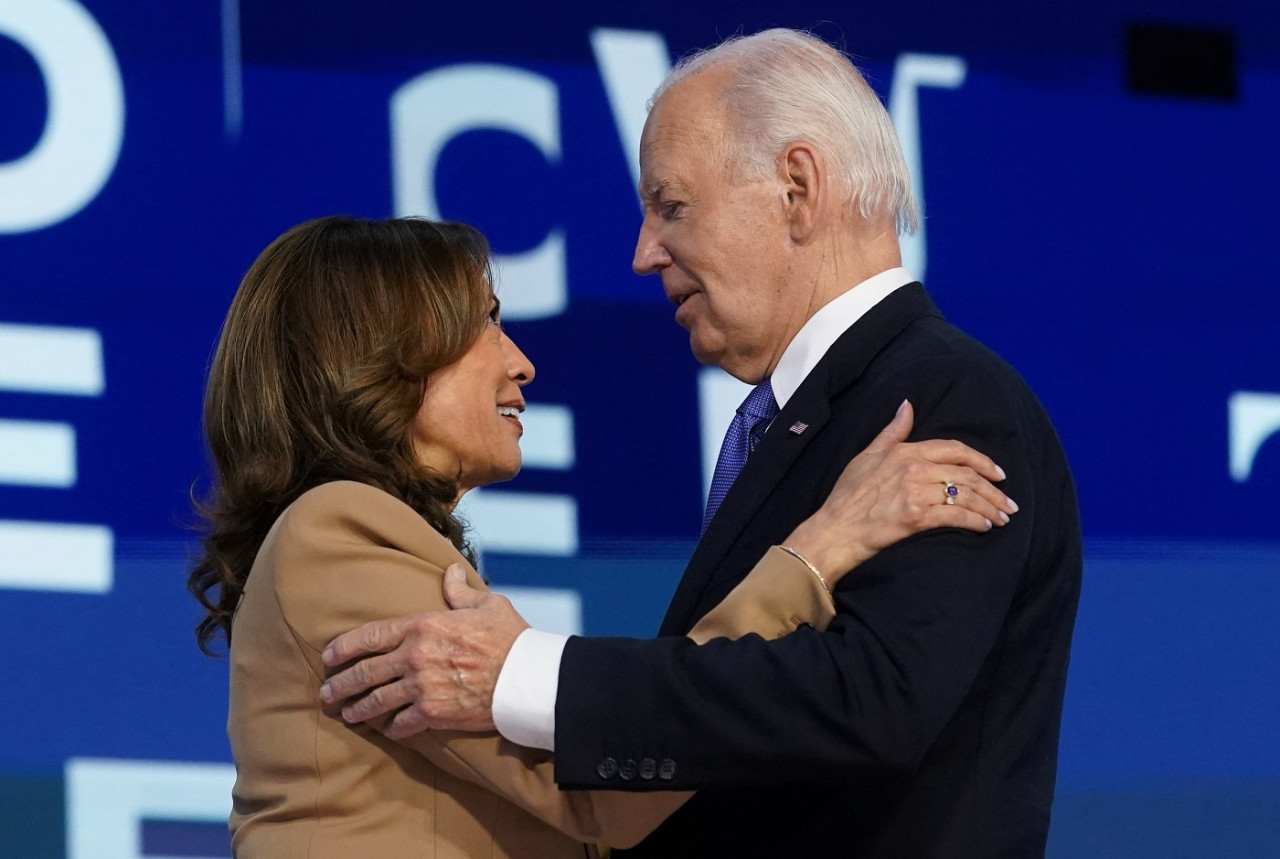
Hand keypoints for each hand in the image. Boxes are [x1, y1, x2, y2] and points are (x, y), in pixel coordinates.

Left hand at [318, 565, 529, 737]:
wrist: (525, 677)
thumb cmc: (509, 637)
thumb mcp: (486, 604)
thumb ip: (459, 590)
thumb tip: (449, 570)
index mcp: (423, 626)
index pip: (371, 635)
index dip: (344, 647)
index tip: (328, 656)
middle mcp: (415, 657)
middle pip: (366, 672)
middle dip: (341, 683)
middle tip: (327, 692)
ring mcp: (422, 687)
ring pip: (377, 701)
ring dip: (358, 709)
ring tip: (347, 714)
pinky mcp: (434, 713)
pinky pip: (403, 723)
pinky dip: (393, 728)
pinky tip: (388, 730)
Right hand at [784, 401, 1016, 585]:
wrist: (833, 532)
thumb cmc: (846, 497)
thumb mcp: (866, 456)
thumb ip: (892, 432)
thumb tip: (907, 405)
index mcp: (904, 451)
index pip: (954, 450)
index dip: (982, 461)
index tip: (998, 474)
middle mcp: (912, 468)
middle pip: (966, 474)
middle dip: (993, 490)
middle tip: (1009, 503)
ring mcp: (915, 492)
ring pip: (966, 495)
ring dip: (989, 508)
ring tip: (1002, 518)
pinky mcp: (916, 517)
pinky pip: (956, 516)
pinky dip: (975, 522)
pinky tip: (985, 527)